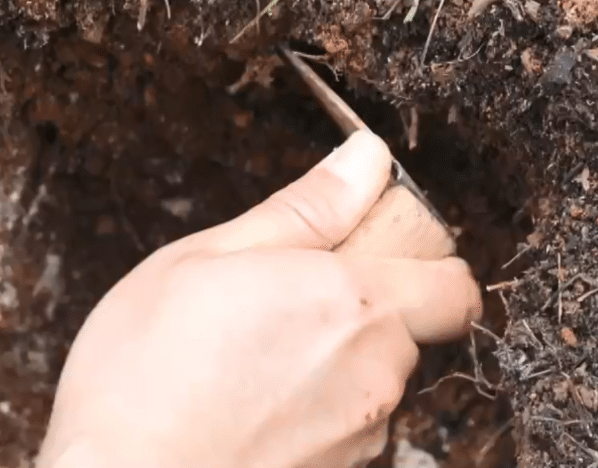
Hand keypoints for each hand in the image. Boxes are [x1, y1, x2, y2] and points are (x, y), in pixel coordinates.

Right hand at [34, 131, 481, 467]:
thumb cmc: (144, 378)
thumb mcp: (206, 259)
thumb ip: (304, 209)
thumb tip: (366, 161)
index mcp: (354, 304)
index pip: (454, 281)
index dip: (418, 258)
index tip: (360, 248)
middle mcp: (377, 375)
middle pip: (409, 327)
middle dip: (360, 307)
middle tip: (278, 301)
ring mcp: (362, 436)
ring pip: (373, 379)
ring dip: (332, 361)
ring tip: (247, 360)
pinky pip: (345, 426)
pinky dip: (312, 411)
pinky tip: (247, 405)